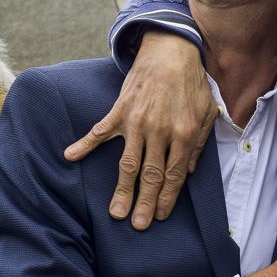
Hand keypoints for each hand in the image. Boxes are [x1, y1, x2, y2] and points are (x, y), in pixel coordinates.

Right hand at [64, 31, 215, 228]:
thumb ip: (198, 144)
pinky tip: (70, 156)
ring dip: (122, 190)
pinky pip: (100, 131)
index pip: (174, 174)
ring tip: (116, 213)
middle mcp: (159, 130)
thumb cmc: (191, 84)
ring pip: (128, 163)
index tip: (160, 216)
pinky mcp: (120, 110)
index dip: (167, 198)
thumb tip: (187, 173)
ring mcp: (137, 121)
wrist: (172, 51)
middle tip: (138, 226)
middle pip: (150, 175)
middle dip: (145, 203)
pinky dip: (84, 144)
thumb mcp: (206, 113)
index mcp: (183, 132)